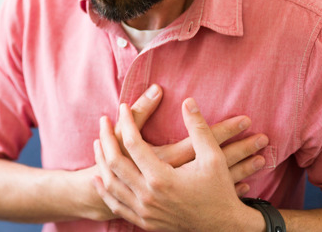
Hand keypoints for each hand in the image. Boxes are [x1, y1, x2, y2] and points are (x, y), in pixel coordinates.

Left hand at [93, 98, 266, 230]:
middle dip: (106, 138)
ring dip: (101, 161)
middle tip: (103, 120)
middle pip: (114, 162)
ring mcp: (144, 211)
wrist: (224, 228)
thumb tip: (188, 102)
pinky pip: (116, 205)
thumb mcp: (213, 157)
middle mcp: (148, 196)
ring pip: (111, 184)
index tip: (123, 107)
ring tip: (98, 142)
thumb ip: (199, 128)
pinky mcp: (144, 221)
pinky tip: (99, 177)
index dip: (127, 121)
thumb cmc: (219, 191)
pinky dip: (104, 190)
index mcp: (162, 178)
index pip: (133, 143)